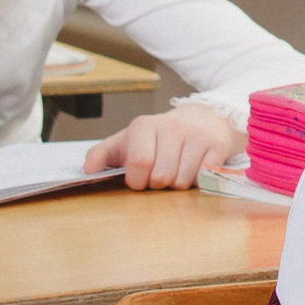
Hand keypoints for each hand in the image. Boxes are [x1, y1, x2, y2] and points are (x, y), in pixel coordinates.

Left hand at [85, 103, 240, 190]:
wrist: (202, 119)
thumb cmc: (158, 137)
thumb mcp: (128, 141)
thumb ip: (102, 154)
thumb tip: (87, 171)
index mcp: (144, 125)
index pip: (139, 163)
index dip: (137, 180)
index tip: (139, 178)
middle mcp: (171, 127)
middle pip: (161, 177)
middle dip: (158, 184)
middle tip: (160, 173)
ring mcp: (196, 136)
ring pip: (182, 182)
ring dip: (177, 184)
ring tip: (177, 169)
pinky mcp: (217, 146)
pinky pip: (203, 179)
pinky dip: (197, 181)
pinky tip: (194, 168)